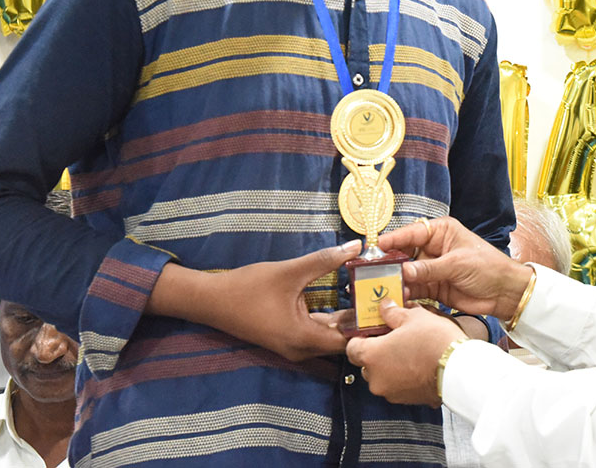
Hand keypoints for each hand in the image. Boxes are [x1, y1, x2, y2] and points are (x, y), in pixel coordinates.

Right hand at [149, 241, 361, 362]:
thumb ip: (325, 260)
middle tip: (382, 299)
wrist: (211, 301)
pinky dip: (331, 320)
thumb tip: (356, 246)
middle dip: (360, 321)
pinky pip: (316, 333)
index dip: (367, 327)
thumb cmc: (248, 287)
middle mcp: (300, 349)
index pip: (348, 342)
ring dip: (346, 320)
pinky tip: (344, 300)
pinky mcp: (287, 338)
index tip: (384, 308)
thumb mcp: (290, 271)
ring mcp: (293, 346)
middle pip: (340, 341)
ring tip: (368, 297)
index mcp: (303, 338)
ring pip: (328, 336)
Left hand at [346, 300, 464, 405]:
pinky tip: (418, 363)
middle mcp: (376, 378)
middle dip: (377, 351)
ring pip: (383, 375)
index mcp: (372, 356)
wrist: (459, 370)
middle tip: (394, 337)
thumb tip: (385, 306)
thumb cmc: (435, 342)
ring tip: (410, 350)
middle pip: (367, 363)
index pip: (351, 347)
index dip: (360, 337)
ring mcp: (391, 392)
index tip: (371, 330)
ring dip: (391, 364)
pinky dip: (404, 376)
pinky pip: (398, 385)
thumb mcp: (413, 317)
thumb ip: (393, 312)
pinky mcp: (407, 400)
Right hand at [379, 217, 532, 321]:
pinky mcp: (434, 287)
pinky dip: (406, 293)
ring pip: (408, 273)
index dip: (394, 239)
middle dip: (391, 262)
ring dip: (397, 280)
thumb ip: (429, 269)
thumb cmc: (488, 267)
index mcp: (441, 232)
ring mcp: (433, 268)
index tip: (377, 246)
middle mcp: (434, 248)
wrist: (504, 292)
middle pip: (406, 253)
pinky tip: (397, 297)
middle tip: (373, 270)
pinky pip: (415, 289)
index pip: (413, 232)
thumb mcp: (457, 264)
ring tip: (381, 287)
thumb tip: (403, 271)